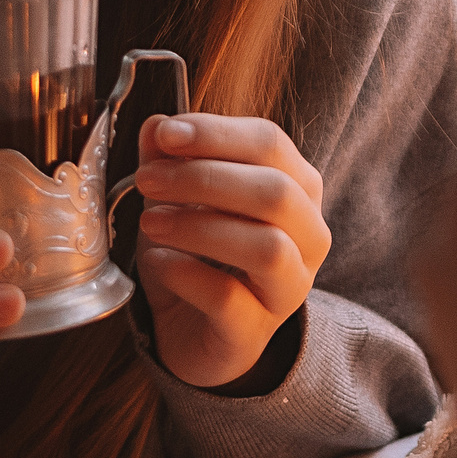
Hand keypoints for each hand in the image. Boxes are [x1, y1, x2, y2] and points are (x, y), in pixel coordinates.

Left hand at [131, 113, 331, 388]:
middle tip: (148, 179)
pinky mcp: (256, 331)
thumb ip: (172, 161)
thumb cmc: (196, 256)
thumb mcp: (178, 200)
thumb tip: (156, 125)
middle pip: (276, 193)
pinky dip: (188, 275)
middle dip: (205, 178)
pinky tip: (159, 263)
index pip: (270, 144)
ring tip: (149, 222)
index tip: (165, 134)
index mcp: (298, 189)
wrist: (192, 331)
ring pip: (267, 248)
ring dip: (200, 226)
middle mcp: (308, 236)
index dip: (217, 133)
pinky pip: (230, 298)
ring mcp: (289, 287)